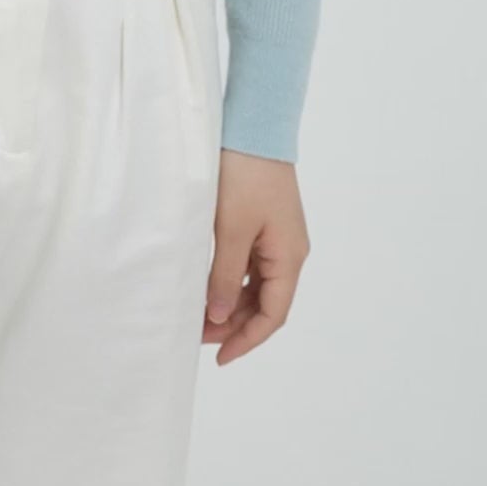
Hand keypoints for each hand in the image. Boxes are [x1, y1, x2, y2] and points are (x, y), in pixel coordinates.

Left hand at [203, 148, 310, 363]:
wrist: (254, 128)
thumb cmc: (244, 176)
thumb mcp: (230, 229)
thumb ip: (223, 276)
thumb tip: (218, 316)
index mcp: (289, 256)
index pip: (273, 314)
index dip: (247, 340)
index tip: (219, 356)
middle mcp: (290, 251)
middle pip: (265, 303)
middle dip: (234, 324)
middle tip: (196, 335)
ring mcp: (278, 238)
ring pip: (256, 286)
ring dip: (230, 303)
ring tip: (198, 314)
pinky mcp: (265, 225)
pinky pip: (250, 265)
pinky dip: (230, 280)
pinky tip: (207, 285)